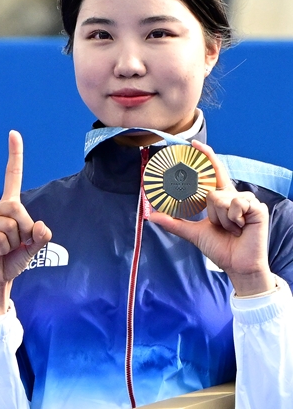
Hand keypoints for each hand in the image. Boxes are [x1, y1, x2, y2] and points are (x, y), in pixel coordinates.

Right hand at [0, 130, 51, 317]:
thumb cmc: (12, 260)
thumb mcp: (35, 248)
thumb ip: (42, 236)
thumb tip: (39, 227)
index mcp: (8, 207)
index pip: (11, 177)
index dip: (14, 156)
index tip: (13, 134)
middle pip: (16, 207)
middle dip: (25, 229)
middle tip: (20, 243)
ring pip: (8, 224)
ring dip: (14, 241)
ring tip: (5, 249)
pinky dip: (3, 248)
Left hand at [146, 143, 275, 296]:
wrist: (237, 264)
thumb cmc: (220, 247)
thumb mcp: (193, 233)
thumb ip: (174, 223)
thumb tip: (151, 216)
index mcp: (222, 198)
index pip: (213, 173)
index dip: (206, 157)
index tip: (193, 144)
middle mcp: (234, 196)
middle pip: (212, 189)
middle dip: (210, 211)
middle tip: (217, 226)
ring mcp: (247, 200)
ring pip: (219, 198)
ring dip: (220, 219)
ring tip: (231, 230)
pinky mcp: (257, 207)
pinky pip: (234, 205)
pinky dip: (232, 219)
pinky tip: (241, 228)